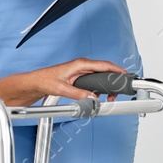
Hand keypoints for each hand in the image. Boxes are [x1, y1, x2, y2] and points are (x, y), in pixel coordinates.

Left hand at [3, 58, 127, 105]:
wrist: (36, 82)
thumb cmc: (45, 80)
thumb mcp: (62, 88)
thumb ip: (78, 94)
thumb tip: (91, 98)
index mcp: (80, 64)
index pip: (104, 65)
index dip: (117, 69)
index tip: (126, 75)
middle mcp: (82, 66)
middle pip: (105, 71)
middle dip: (113, 81)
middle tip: (117, 93)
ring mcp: (82, 72)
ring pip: (100, 78)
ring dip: (106, 87)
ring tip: (109, 97)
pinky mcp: (80, 78)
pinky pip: (94, 82)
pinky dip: (98, 89)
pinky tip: (98, 96)